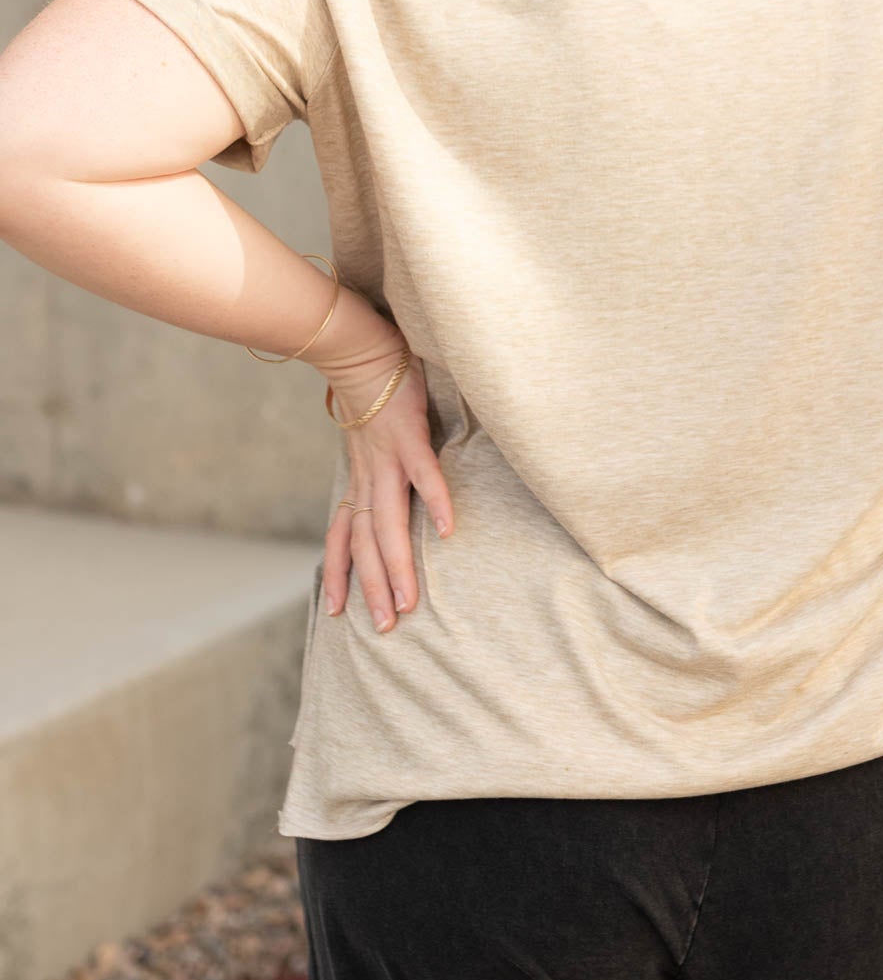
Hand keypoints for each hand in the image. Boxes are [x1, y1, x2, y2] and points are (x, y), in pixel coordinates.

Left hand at [309, 291, 454, 632]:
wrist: (359, 350)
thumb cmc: (370, 393)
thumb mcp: (365, 439)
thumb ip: (374, 467)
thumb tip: (380, 490)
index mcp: (359, 480)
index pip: (341, 537)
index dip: (337, 573)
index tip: (336, 612)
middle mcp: (368, 477)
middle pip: (365, 543)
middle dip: (372, 587)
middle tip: (382, 628)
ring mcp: (387, 460)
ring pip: (389, 523)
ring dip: (397, 565)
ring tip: (408, 603)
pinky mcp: (409, 437)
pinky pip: (423, 475)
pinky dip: (435, 502)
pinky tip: (449, 529)